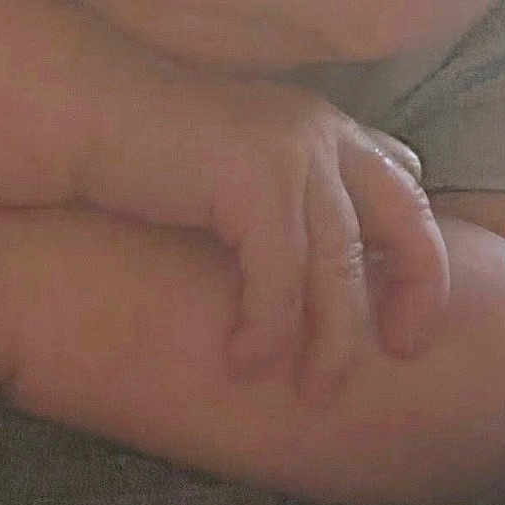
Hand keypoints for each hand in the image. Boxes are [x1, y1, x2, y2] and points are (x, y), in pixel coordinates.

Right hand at [78, 72, 449, 394]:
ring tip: (311, 391)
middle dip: (418, 291)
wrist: (85, 112)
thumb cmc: (150, 152)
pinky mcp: (252, 180)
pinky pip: (280, 277)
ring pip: (341, 267)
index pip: (406, 184)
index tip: (402, 313)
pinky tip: (243, 361)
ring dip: (330, 340)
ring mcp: (290, 152)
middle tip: (404, 352)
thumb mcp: (238, 168)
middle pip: (406, 220)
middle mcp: (320, 132)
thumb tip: (320, 270)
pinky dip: (267, 330)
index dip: (418, 249)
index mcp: (323, 126)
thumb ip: (287, 197)